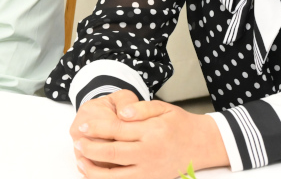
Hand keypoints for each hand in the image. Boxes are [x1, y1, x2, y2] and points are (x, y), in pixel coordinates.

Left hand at [70, 92, 227, 177]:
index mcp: (151, 132)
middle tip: (77, 143)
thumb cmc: (180, 124)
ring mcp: (150, 170)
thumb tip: (121, 113)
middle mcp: (149, 153)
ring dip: (94, 170)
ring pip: (115, 176)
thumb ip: (140, 108)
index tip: (82, 125)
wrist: (202, 145)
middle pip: (112, 154)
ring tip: (80, 161)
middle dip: (90, 149)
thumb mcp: (163, 108)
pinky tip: (96, 174)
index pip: (117, 130)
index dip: (96, 128)